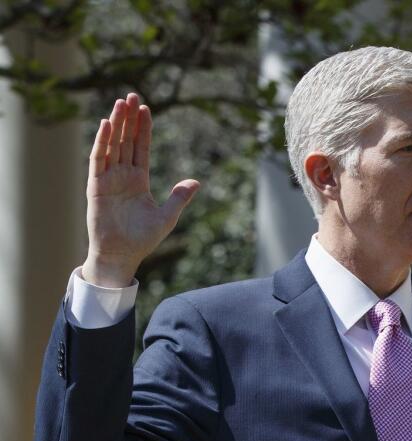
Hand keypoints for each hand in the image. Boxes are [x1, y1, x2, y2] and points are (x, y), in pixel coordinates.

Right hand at [83, 92, 199, 286]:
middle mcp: (122, 175)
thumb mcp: (167, 216)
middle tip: (132, 95)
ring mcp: (108, 179)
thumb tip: (196, 181)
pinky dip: (102, 142)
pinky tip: (107, 125)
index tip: (146, 108)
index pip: (141, 148)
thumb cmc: (142, 238)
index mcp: (138, 180)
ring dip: (116, 124)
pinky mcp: (96, 186)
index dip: (143, 128)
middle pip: (126, 140)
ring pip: (112, 145)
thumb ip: (179, 197)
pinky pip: (99, 160)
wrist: (122, 255)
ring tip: (121, 102)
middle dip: (129, 119)